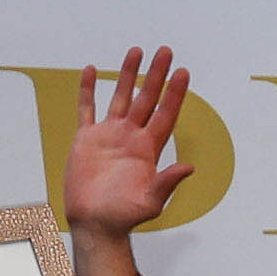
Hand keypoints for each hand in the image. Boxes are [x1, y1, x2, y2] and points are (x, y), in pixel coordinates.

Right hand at [62, 47, 194, 275]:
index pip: (165, 114)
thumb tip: (189, 168)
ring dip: (128, 75)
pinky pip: (87, 109)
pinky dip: (88, 90)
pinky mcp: (87, 139)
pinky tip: (92, 71)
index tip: (182, 71)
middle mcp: (131, 137)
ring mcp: (109, 136)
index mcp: (148, 149)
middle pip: (147, 99)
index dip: (174, 93)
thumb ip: (167, 182)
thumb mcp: (150, 201)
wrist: (94, 224)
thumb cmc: (123, 217)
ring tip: (137, 51)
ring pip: (121, 97)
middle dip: (156, 75)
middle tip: (165, 51)